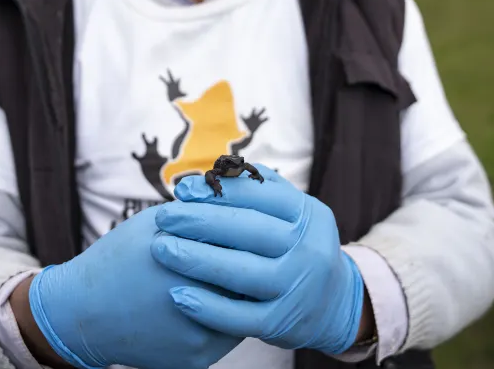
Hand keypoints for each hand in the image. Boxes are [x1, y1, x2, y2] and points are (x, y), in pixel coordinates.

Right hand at [27, 204, 243, 368]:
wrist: (83, 313)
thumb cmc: (119, 258)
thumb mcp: (155, 222)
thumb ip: (200, 210)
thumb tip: (243, 194)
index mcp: (188, 262)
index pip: (241, 244)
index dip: (253, 231)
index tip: (261, 220)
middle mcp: (198, 305)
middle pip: (249, 280)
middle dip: (258, 260)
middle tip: (267, 245)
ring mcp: (200, 339)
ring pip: (245, 312)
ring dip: (249, 292)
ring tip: (254, 269)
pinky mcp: (197, 361)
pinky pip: (229, 335)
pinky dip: (232, 316)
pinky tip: (231, 297)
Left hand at [151, 165, 365, 354]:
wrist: (332, 303)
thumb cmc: (294, 246)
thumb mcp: (291, 213)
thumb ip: (260, 190)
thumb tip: (214, 169)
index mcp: (307, 215)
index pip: (260, 196)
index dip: (218, 191)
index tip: (181, 190)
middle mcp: (308, 250)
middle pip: (248, 230)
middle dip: (199, 221)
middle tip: (163, 217)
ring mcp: (297, 289)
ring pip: (242, 273)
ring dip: (196, 260)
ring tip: (161, 249)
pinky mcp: (282, 324)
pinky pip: (240, 316)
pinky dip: (208, 307)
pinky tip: (177, 296)